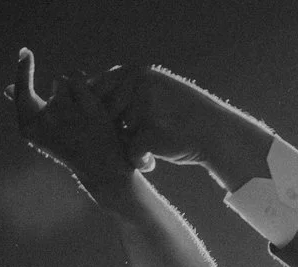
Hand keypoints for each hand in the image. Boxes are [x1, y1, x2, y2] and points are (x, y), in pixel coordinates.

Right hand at [9, 49, 134, 201]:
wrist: (99, 168)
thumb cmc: (67, 146)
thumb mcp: (42, 131)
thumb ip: (26, 108)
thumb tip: (6, 90)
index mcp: (29, 129)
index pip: (22, 91)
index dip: (23, 69)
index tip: (25, 51)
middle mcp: (45, 121)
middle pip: (56, 84)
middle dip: (67, 90)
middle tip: (77, 115)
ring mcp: (66, 115)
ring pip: (70, 82)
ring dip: (78, 91)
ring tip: (84, 114)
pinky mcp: (87, 108)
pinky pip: (81, 79)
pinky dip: (86, 86)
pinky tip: (91, 104)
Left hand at [90, 63, 270, 188]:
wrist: (214, 132)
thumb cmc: (178, 115)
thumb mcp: (150, 90)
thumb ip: (121, 90)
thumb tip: (83, 94)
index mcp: (133, 71)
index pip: (95, 91)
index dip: (98, 115)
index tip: (112, 128)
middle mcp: (135, 84)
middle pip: (101, 116)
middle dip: (110, 134)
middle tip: (126, 142)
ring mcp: (143, 107)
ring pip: (114, 136)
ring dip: (124, 148)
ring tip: (144, 151)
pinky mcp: (150, 132)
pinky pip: (130, 153)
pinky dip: (139, 162)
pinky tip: (151, 164)